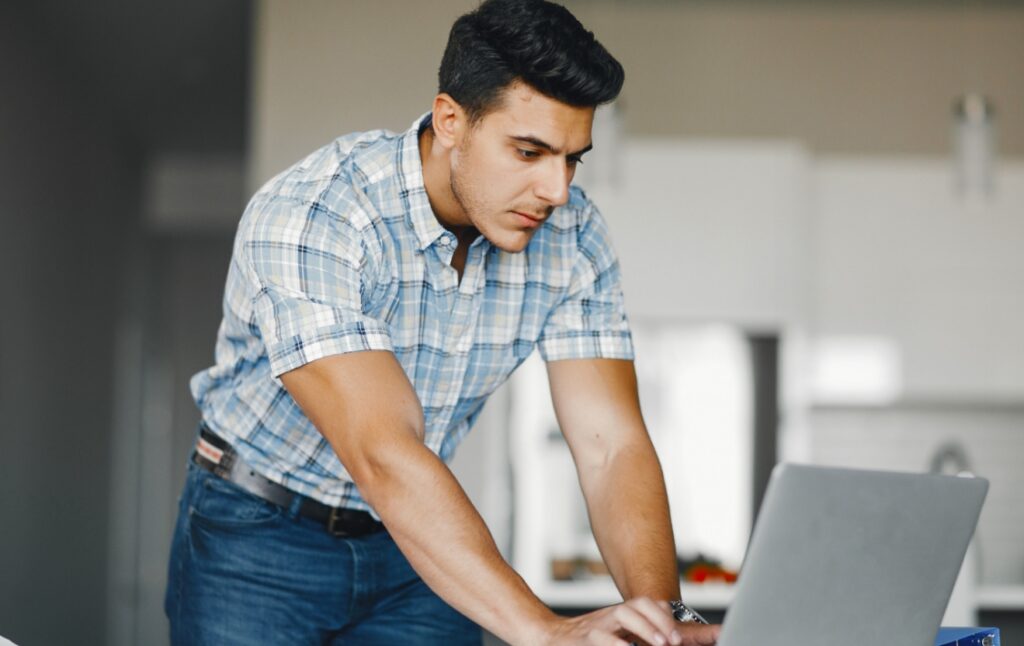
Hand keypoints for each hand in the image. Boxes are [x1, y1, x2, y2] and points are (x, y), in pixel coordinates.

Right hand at [537, 597, 720, 645]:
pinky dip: (617, 644)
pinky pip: (602, 637)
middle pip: (642, 605)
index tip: (709, 636)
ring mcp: (600, 625)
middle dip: (662, 621)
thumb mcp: (623, 636)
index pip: (659, 610)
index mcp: (629, 617)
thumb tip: (677, 639)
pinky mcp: (585, 638)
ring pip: (625, 615)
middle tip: (675, 641)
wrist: (551, 638)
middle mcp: (616, 616)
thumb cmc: (591, 641)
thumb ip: (649, 634)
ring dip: (646, 628)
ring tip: (660, 643)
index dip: (681, 622)